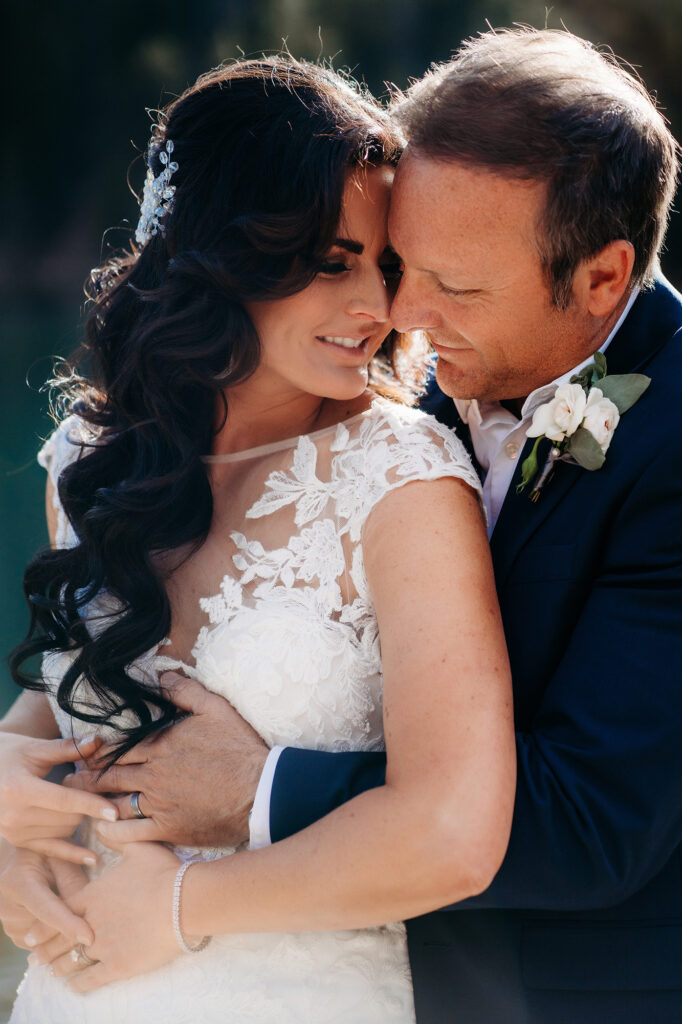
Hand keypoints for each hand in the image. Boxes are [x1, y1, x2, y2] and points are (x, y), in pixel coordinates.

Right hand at [0, 733, 117, 863]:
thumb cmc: (7, 754)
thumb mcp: (34, 747)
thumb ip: (67, 748)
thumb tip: (98, 742)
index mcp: (19, 789)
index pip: (64, 801)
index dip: (91, 805)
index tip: (115, 811)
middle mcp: (14, 815)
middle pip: (67, 819)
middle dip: (89, 809)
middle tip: (104, 794)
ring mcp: (14, 831)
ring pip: (63, 832)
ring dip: (81, 822)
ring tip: (90, 806)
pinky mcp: (17, 840)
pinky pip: (50, 849)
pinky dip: (71, 853)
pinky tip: (91, 858)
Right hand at [0, 842, 91, 950]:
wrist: (15, 861)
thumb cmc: (42, 852)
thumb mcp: (57, 854)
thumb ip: (72, 877)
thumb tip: (93, 901)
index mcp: (18, 884)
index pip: (47, 909)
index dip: (69, 924)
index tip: (90, 938)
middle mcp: (7, 908)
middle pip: (49, 928)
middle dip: (74, 926)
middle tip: (97, 921)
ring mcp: (9, 924)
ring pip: (47, 939)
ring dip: (65, 931)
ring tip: (74, 907)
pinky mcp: (15, 935)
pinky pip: (43, 943)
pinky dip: (57, 935)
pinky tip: (65, 917)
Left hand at [32, 841, 180, 992]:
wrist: (183, 901)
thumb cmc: (163, 872)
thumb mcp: (140, 847)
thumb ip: (118, 838)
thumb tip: (103, 823)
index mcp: (94, 896)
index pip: (60, 912)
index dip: (45, 923)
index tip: (33, 932)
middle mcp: (92, 922)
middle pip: (59, 938)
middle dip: (45, 948)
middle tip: (35, 955)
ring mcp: (103, 945)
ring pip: (71, 961)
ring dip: (59, 966)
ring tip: (52, 970)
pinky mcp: (118, 965)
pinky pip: (90, 979)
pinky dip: (79, 983)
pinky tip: (75, 985)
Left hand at [68, 673, 267, 847]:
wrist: (259, 789)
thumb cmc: (239, 748)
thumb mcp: (216, 709)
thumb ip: (185, 691)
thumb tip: (162, 675)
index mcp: (162, 745)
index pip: (119, 748)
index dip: (97, 751)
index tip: (82, 751)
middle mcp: (154, 774)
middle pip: (110, 775)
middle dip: (86, 775)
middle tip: (70, 777)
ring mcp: (159, 803)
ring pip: (115, 803)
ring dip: (93, 801)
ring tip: (78, 801)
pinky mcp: (168, 828)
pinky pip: (130, 832)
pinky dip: (112, 830)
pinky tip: (103, 828)